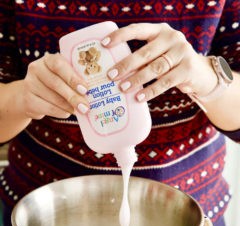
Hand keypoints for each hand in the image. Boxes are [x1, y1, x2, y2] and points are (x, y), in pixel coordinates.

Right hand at [21, 53, 88, 118]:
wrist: (30, 96)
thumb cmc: (54, 85)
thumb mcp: (63, 77)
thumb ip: (75, 80)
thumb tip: (93, 93)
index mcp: (48, 59)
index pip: (59, 65)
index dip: (73, 77)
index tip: (86, 89)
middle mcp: (36, 69)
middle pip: (56, 83)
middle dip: (74, 96)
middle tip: (86, 106)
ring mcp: (30, 84)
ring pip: (54, 98)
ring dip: (69, 106)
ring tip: (80, 110)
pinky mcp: (28, 100)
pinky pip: (48, 108)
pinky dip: (61, 112)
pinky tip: (68, 112)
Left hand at [102, 23, 217, 101]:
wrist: (200, 73)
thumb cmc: (171, 64)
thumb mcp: (158, 55)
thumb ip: (142, 59)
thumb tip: (115, 72)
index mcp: (160, 31)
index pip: (138, 29)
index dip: (120, 36)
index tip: (104, 44)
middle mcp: (172, 38)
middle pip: (145, 52)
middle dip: (126, 65)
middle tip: (111, 76)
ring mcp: (182, 52)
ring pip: (154, 68)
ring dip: (137, 79)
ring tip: (123, 88)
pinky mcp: (187, 69)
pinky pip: (165, 82)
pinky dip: (150, 90)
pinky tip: (139, 97)